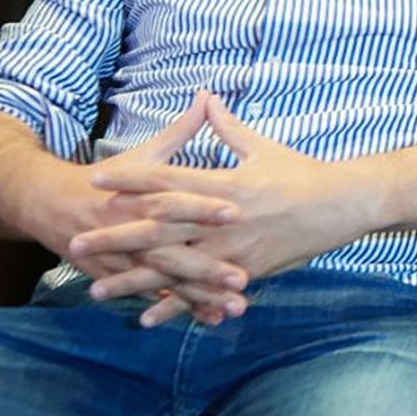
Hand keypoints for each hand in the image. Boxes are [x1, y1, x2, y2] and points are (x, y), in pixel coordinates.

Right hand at [40, 95, 247, 326]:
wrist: (51, 207)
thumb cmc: (108, 178)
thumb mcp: (142, 155)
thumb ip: (181, 130)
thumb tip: (208, 95)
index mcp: (143, 198)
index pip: (178, 201)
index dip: (205, 206)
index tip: (237, 212)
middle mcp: (134, 232)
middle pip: (173, 251)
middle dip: (207, 268)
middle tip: (242, 278)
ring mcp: (126, 259)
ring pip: (166, 281)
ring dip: (199, 297)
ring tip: (233, 307)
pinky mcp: (121, 277)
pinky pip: (153, 295)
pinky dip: (179, 308)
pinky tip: (208, 319)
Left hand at [81, 95, 373, 325]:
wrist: (340, 206)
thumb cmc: (301, 173)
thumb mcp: (263, 147)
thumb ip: (228, 127)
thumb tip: (206, 97)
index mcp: (223, 183)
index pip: (167, 179)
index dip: (130, 178)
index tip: (96, 179)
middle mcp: (221, 218)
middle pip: (158, 228)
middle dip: (115, 237)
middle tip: (76, 244)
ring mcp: (231, 248)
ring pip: (174, 266)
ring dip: (134, 279)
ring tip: (96, 291)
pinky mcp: (244, 271)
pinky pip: (203, 291)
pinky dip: (176, 305)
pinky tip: (147, 317)